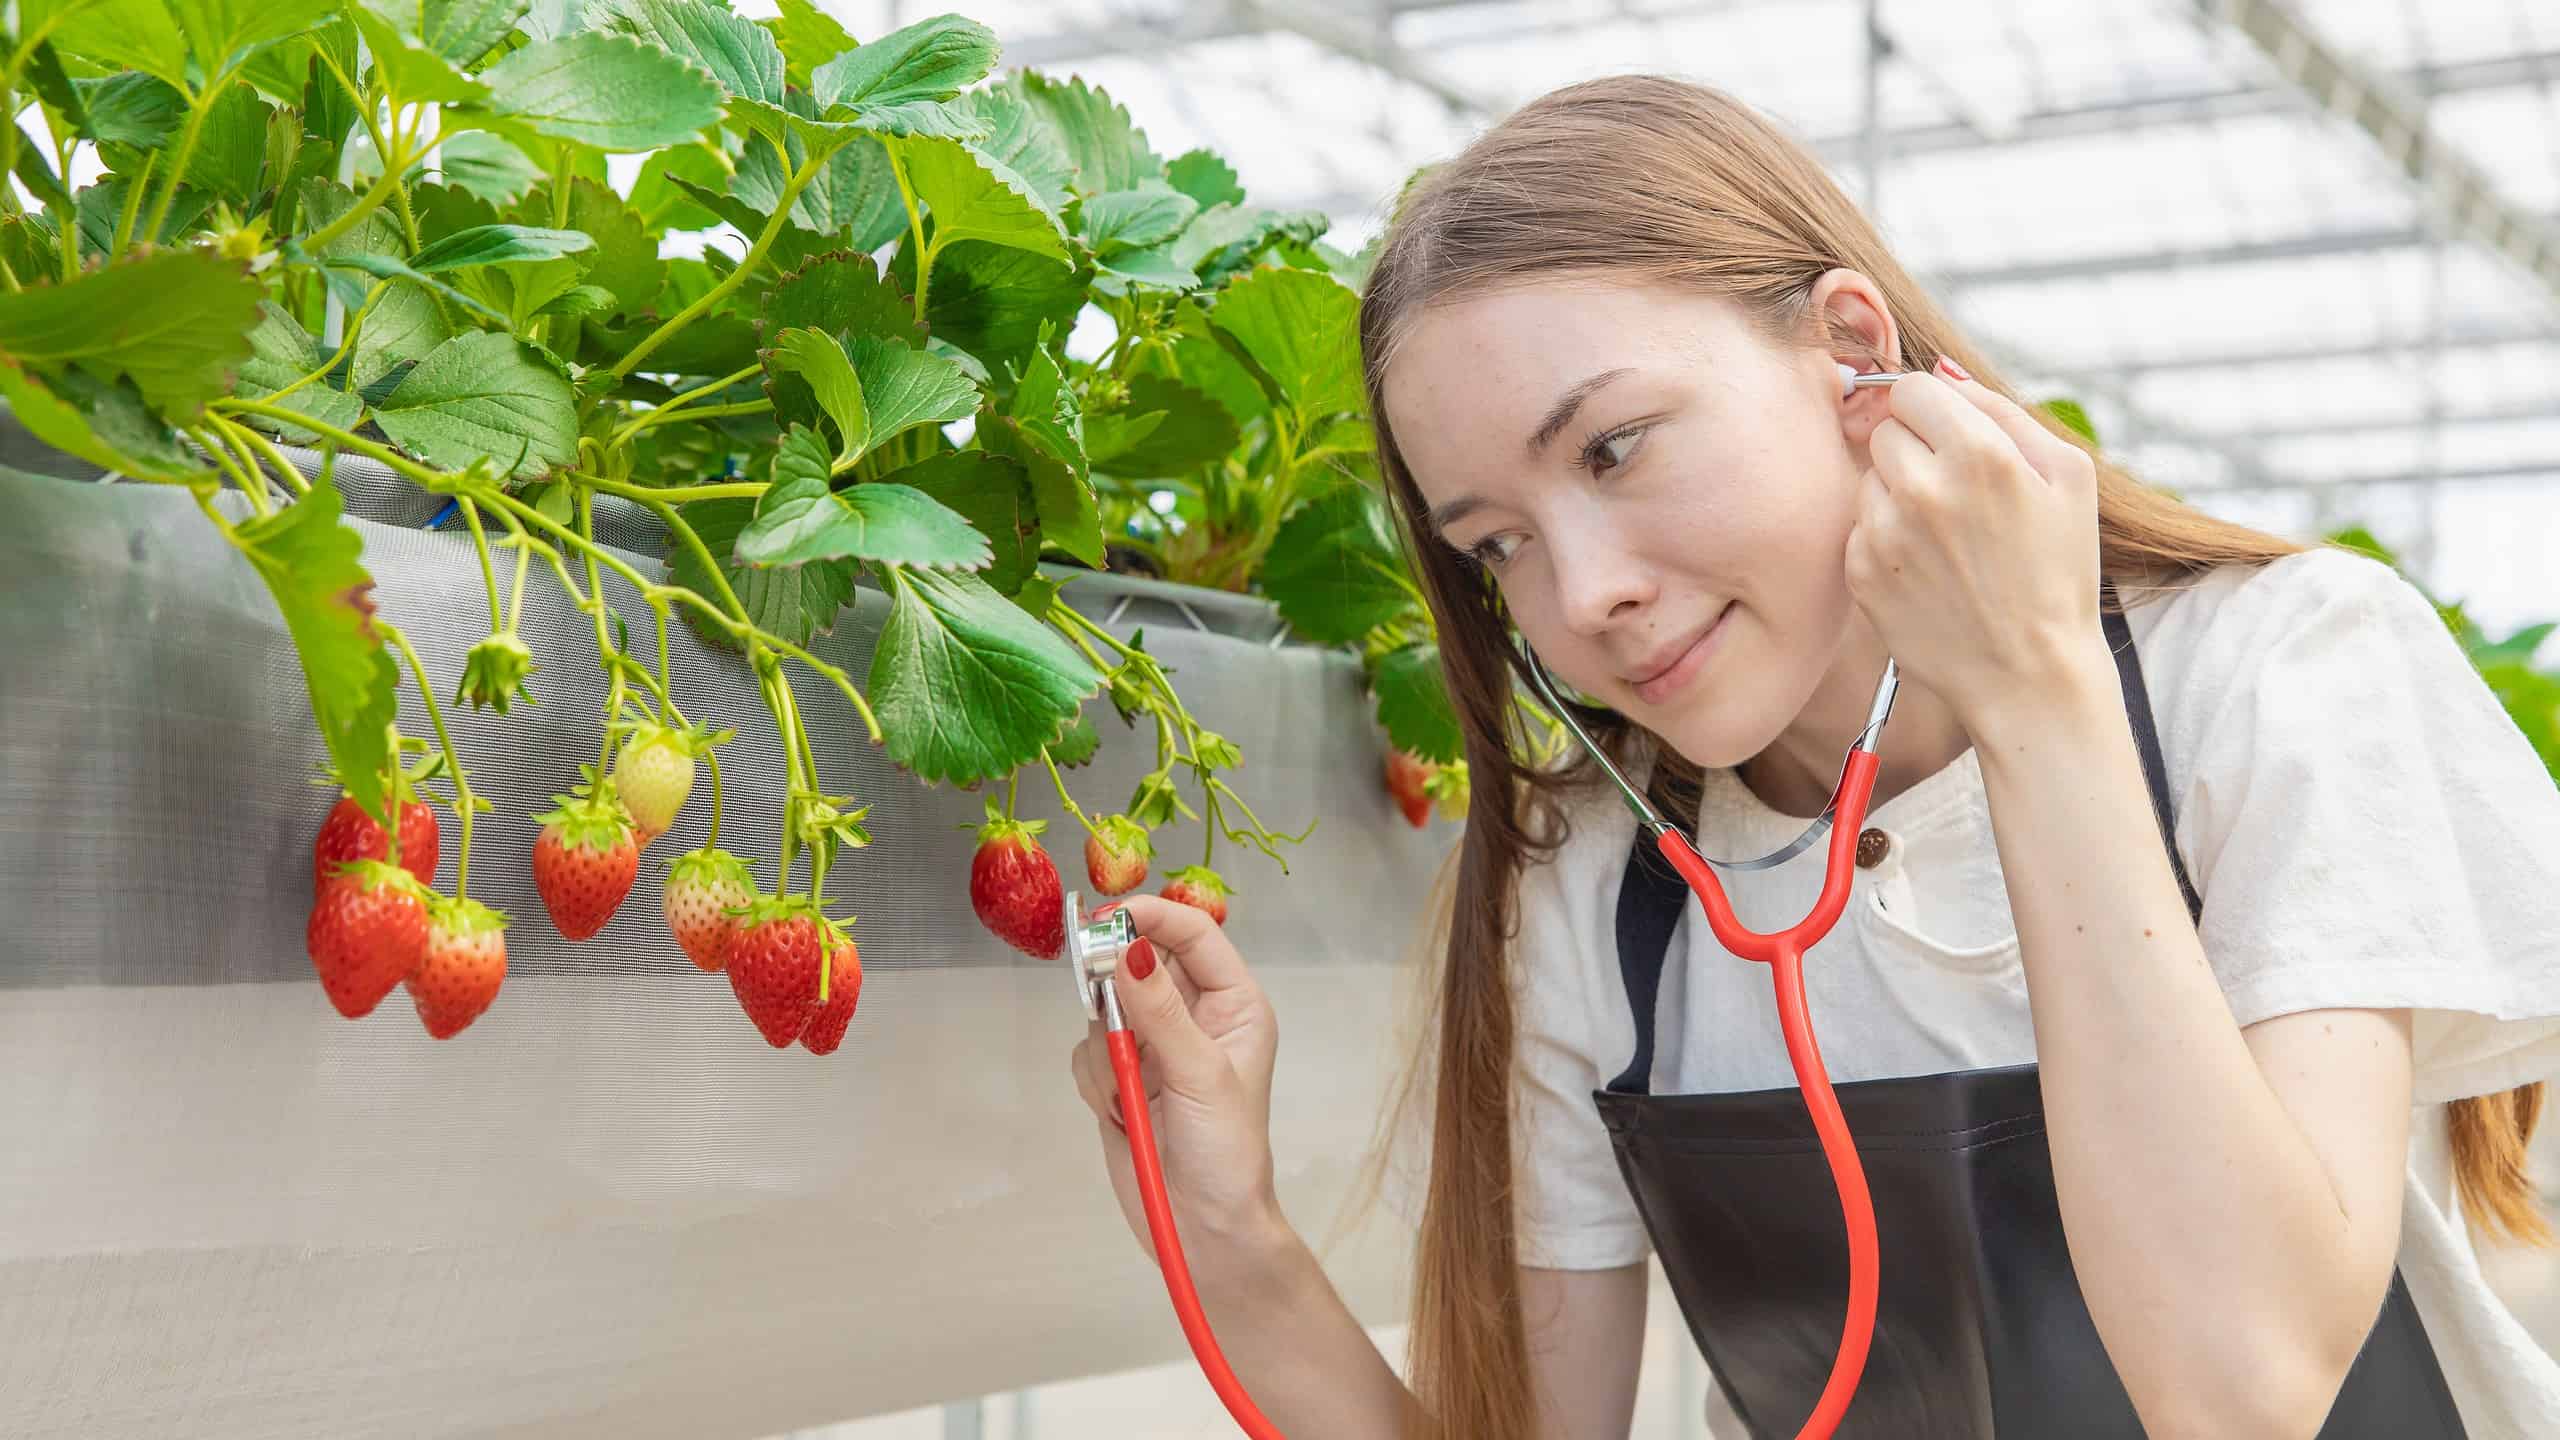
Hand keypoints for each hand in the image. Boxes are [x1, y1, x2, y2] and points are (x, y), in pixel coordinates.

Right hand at [1069, 894, 1293, 1281]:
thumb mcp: (1200, 1075)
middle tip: (1107, 1012)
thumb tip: (1127, 948)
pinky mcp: (1120, 1077)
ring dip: (1108, 1050)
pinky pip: (1086, 1052)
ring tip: (1132, 1095)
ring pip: (1104, 1009)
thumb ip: (1159, 1010)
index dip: (1152, 917)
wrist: (1201, 1231)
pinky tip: (1120, 1113)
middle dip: (1117, 987)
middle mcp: (1193, 1017)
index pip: (1193, 935)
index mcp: (1233, 1005)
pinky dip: (1095, 1080)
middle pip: (1140, 962)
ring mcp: (1153, 1046)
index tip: (1107, 917)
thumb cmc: (1225, 1154)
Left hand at [1844, 357, 2109, 729]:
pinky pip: (1858, 526)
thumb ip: (2003, 409)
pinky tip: (1926, 567)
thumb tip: (1943, 370)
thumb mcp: (2067, 476)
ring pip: (1868, 477)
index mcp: (1981, 454)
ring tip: (1945, 537)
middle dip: (1916, 449)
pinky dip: (1884, 538)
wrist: (2028, 673)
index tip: (1950, 436)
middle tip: (1956, 494)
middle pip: (1885, 429)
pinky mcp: (1860, 572)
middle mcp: (1924, 488)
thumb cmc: (2057, 570)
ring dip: (1897, 494)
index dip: (1932, 410)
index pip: (1913, 388)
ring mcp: (1886, 533)